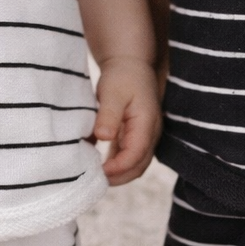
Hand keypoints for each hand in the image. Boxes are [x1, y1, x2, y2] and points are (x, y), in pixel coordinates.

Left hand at [92, 56, 161, 185]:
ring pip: (135, 164)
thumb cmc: (122, 77)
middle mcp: (150, 134)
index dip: (119, 167)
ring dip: (118, 174)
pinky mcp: (135, 137)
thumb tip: (103, 137)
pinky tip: (98, 164)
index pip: (136, 155)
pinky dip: (115, 164)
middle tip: (94, 180)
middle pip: (139, 166)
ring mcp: (144, 137)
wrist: (130, 65)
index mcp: (147, 124)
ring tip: (95, 176)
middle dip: (119, 177)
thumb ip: (108, 115)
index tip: (99, 171)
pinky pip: (128, 157)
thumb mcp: (112, 93)